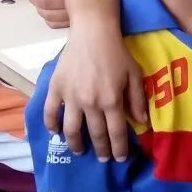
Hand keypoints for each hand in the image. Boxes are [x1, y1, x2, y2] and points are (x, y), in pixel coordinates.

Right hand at [43, 23, 147, 161]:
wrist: (93, 31)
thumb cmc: (117, 52)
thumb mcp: (134, 74)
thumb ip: (137, 99)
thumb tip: (141, 123)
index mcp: (112, 100)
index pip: (116, 133)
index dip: (118, 149)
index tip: (119, 159)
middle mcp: (91, 103)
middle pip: (95, 134)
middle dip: (101, 150)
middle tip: (102, 159)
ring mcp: (71, 97)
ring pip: (71, 130)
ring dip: (76, 144)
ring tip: (79, 150)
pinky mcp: (57, 88)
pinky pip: (50, 112)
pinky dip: (51, 125)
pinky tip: (56, 132)